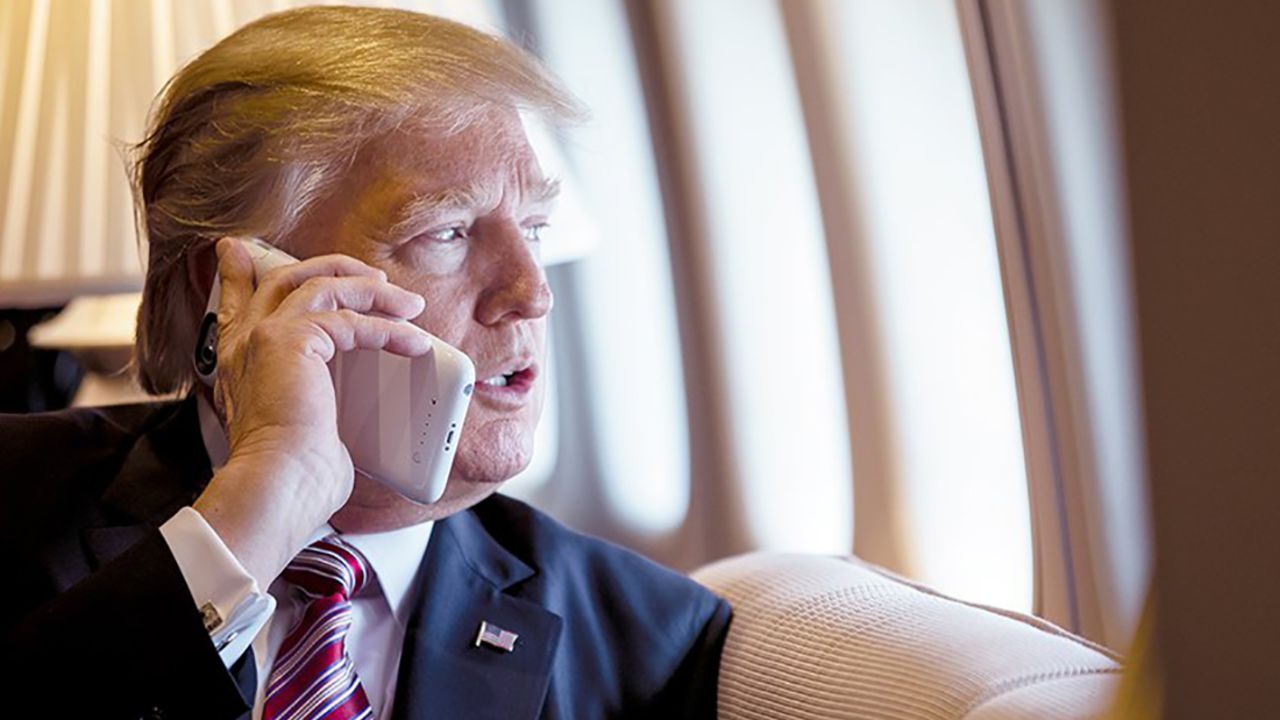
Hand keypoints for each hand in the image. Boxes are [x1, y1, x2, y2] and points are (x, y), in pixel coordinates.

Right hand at [193, 237, 429, 587]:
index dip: (240, 271)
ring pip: (322, 286)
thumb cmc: (293, 477)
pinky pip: (348, 320)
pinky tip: (413, 343)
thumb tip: (354, 420)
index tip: (243, 250)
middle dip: (333, 267)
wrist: (276, 489)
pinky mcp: (290, 341)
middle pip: (285, 277)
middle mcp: (244, 343)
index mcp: (240, 361)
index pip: (237, 301)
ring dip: (372, 292)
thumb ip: (318, 405)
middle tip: (373, 276)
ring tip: (409, 305)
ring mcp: (264, 337)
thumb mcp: (306, 429)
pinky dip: (387, 329)